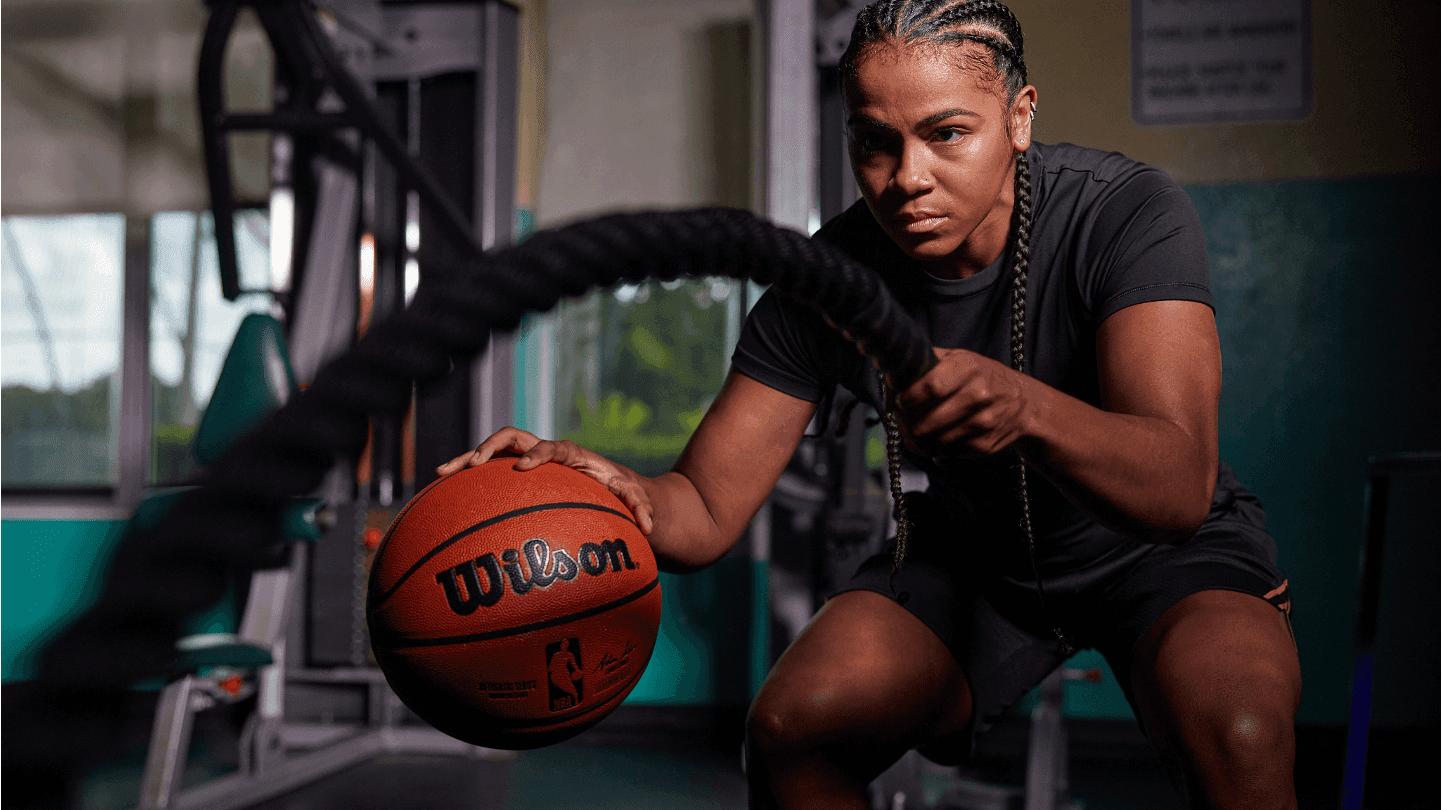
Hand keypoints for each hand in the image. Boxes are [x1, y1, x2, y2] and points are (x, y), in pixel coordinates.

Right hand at [436, 427, 655, 534]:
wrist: (613, 489)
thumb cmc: (623, 494)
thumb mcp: (636, 499)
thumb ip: (642, 508)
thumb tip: (649, 528)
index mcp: (570, 454)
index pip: (551, 447)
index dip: (536, 454)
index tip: (522, 469)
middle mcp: (545, 452)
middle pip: (512, 438)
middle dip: (490, 447)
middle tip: (471, 465)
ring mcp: (527, 462)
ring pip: (493, 455)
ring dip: (467, 461)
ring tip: (439, 476)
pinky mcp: (516, 478)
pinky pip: (489, 477)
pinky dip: (467, 484)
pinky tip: (442, 500)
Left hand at [895, 348, 1032, 457]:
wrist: (1023, 402)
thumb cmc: (983, 377)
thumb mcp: (960, 359)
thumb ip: (927, 362)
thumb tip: (887, 367)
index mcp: (969, 367)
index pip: (931, 386)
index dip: (909, 397)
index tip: (900, 401)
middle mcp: (980, 393)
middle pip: (930, 419)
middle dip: (908, 424)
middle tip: (900, 422)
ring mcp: (984, 421)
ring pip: (936, 440)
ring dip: (918, 440)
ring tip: (912, 432)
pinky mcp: (984, 444)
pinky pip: (948, 453)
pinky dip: (935, 449)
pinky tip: (932, 439)